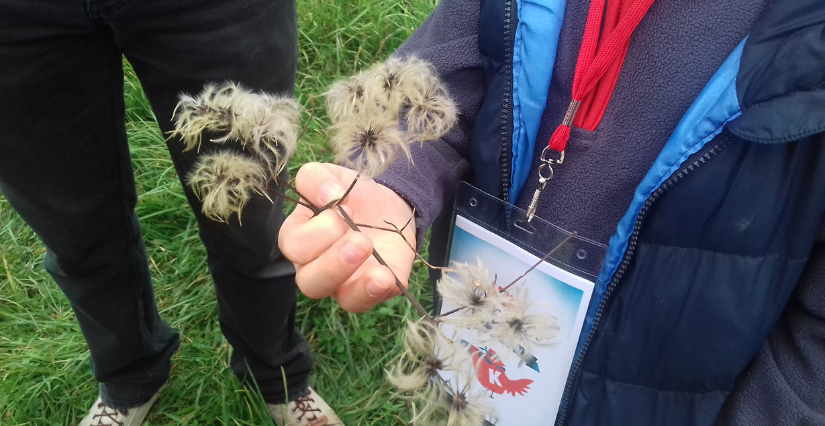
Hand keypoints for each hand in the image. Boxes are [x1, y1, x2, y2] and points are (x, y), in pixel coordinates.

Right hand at [279, 162, 416, 312]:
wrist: (388, 204)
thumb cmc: (351, 194)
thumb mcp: (331, 176)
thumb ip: (316, 178)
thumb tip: (329, 195)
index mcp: (299, 238)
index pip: (293, 246)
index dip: (317, 230)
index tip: (344, 207)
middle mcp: (316, 266)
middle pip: (309, 281)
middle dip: (333, 262)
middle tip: (359, 239)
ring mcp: (344, 283)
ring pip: (338, 298)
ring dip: (352, 279)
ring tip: (370, 252)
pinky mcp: (371, 289)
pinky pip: (365, 302)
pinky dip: (374, 292)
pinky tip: (386, 276)